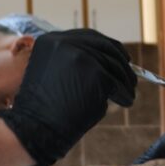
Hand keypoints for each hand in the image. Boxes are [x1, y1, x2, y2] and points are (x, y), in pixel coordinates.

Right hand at [0, 29, 134, 165]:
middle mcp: (65, 43)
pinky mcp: (95, 74)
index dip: (107, 46)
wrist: (34, 129)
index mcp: (51, 40)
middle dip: (121, 61)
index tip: (120, 56)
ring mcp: (81, 57)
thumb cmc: (43, 109)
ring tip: (127, 93)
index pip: (88, 37)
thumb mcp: (53, 73)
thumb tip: (108, 63)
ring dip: (125, 81)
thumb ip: (75, 62)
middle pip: (105, 46)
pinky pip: (118, 83)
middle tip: (130, 75)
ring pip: (114, 66)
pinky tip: (124, 101)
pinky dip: (124, 94)